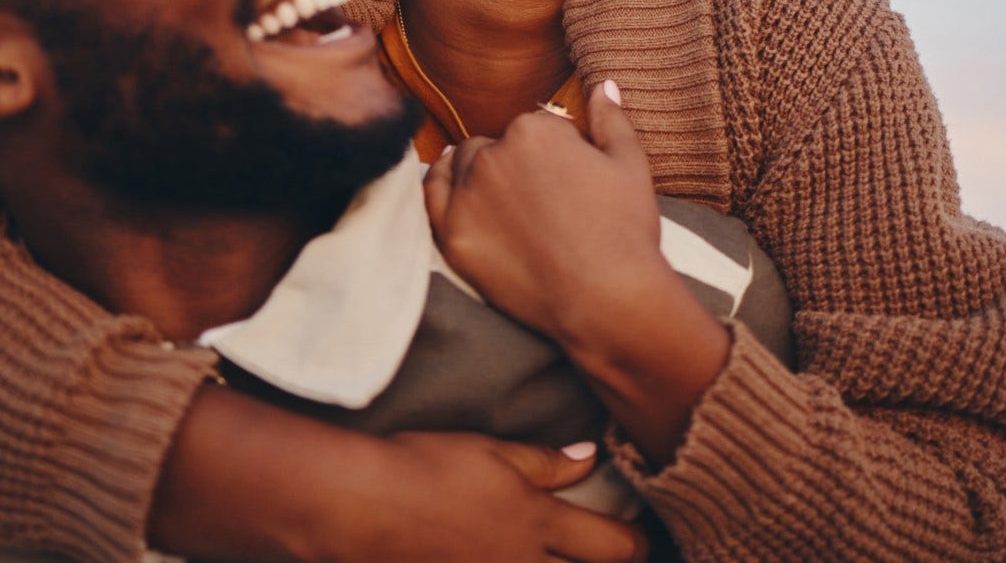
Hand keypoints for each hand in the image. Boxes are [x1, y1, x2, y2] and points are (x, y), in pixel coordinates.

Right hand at [151, 388, 644, 562]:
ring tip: (556, 559)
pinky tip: (505, 559)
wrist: (360, 506)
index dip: (638, 547)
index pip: (614, 547)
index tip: (645, 542)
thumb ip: (545, 463)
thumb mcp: (491, 452)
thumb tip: (591, 456)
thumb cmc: (424, 468)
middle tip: (618, 555)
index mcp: (538, 524)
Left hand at [423, 81, 664, 342]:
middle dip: (513, 162)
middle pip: (494, 145)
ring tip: (506, 201)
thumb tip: (602, 84)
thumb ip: (610, 118)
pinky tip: (452, 186)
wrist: (607, 299)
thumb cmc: (625, 231)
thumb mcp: (630, 163)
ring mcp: (467, 195)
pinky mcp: (452, 234)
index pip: (535, 128)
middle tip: (541, 199)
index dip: (555, 153)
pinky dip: (440, 186)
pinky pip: (431, 195)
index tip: (568, 181)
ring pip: (462, 167)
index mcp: (534, 129)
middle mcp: (493, 154)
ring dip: (479, 175)